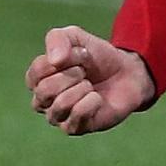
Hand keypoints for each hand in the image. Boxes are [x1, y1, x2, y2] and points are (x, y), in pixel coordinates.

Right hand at [24, 25, 155, 135]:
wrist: (127, 72)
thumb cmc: (97, 57)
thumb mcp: (75, 37)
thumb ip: (58, 39)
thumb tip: (55, 61)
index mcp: (38, 79)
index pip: (37, 71)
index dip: (64, 58)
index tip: (81, 53)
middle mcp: (43, 101)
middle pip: (44, 90)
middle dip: (72, 75)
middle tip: (86, 72)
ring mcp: (59, 117)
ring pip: (59, 105)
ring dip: (81, 89)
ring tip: (90, 85)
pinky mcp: (76, 128)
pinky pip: (77, 116)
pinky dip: (91, 102)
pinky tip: (97, 98)